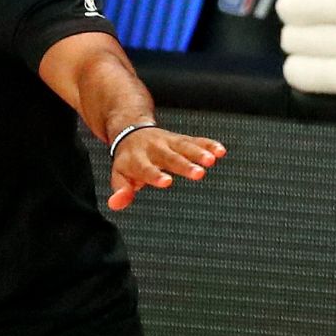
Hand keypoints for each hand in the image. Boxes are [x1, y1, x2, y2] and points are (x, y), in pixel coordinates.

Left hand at [107, 128, 226, 211]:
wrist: (131, 131)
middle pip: (170, 157)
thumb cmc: (129, 161)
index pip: (146, 169)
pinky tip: (220, 151)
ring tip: (212, 160)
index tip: (167, 182)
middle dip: (184, 165)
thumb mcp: (119, 175)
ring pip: (185, 146)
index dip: (155, 175)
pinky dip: (208, 145)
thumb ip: (121, 190)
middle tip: (198, 173)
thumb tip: (115, 204)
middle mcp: (155, 149)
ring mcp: (169, 143)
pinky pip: (196, 141)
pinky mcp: (181, 139)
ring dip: (199, 152)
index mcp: (138, 160)